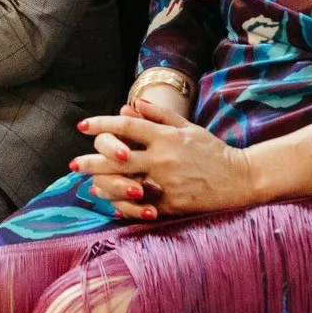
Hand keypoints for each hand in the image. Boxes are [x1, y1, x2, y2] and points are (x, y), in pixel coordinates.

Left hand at [72, 93, 257, 221]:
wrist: (239, 179)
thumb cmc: (211, 150)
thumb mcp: (187, 127)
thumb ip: (158, 116)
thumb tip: (129, 105)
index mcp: (165, 137)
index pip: (125, 127)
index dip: (101, 124)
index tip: (81, 126)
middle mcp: (162, 159)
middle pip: (117, 158)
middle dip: (91, 161)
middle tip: (73, 164)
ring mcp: (166, 184)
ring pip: (124, 185)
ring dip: (102, 185)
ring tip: (89, 185)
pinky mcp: (171, 205)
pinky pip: (140, 207)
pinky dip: (122, 205)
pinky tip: (110, 203)